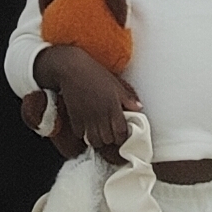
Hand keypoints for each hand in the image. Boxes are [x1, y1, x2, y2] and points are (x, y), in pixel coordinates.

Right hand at [41, 45, 140, 159]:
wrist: (73, 69)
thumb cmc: (95, 74)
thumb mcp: (116, 84)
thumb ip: (127, 98)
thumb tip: (138, 107)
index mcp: (113, 107)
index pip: (121, 132)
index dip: (123, 136)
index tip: (123, 134)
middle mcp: (100, 116)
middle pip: (108, 140)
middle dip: (111, 139)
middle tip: (112, 134)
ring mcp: (87, 119)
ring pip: (94, 141)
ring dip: (98, 140)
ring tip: (100, 134)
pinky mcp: (75, 119)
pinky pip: (80, 135)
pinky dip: (84, 135)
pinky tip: (87, 128)